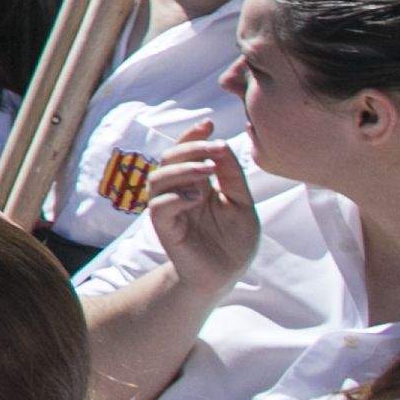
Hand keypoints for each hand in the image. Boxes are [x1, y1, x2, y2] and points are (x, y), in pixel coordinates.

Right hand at [141, 133, 263, 290]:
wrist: (226, 275)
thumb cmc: (234, 242)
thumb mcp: (242, 204)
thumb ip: (232, 177)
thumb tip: (222, 146)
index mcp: (196, 183)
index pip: (186, 152)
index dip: (193, 135)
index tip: (209, 123)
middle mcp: (177, 191)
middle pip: (169, 158)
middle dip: (190, 147)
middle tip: (213, 147)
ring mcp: (168, 209)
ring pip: (158, 178)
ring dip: (182, 169)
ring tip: (206, 171)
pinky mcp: (164, 228)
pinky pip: (158, 206)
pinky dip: (174, 198)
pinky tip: (195, 199)